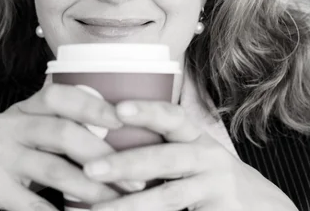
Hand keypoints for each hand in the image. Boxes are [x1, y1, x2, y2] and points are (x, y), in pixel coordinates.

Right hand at [0, 83, 140, 210]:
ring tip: (117, 202)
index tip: (125, 120)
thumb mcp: (30, 138)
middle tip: (135, 179)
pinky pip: (33, 204)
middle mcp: (7, 125)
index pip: (60, 95)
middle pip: (63, 132)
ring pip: (53, 170)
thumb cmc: (9, 165)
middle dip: (103, 156)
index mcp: (24, 110)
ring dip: (91, 190)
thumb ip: (62, 127)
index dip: (93, 105)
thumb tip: (120, 121)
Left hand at [81, 101, 298, 210]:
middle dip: (125, 163)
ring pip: (167, 197)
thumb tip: (107, 151)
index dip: (147, 110)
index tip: (118, 108)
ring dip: (128, 205)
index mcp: (197, 140)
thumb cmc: (219, 184)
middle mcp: (209, 159)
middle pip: (164, 158)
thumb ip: (166, 151)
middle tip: (90, 168)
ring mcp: (216, 188)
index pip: (172, 118)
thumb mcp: (198, 160)